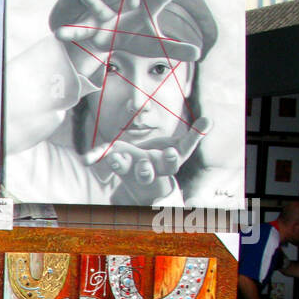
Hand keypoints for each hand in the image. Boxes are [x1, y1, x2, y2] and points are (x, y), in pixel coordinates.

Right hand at [56, 0, 197, 75]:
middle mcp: (124, 11)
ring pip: (99, 8)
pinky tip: (58, 34)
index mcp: (143, 12)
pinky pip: (80, 32)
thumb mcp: (155, 46)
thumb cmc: (136, 39)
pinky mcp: (92, 32)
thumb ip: (176, 48)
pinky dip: (70, 33)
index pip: (159, 2)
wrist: (110, 40)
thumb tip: (199, 53)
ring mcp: (106, 20)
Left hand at [84, 117, 210, 203]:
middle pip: (146, 173)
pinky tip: (87, 158)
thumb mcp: (181, 148)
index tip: (170, 152)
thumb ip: (195, 135)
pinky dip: (96, 156)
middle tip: (143, 163)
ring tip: (115, 158)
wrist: (142, 177)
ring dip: (120, 164)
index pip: (171, 165)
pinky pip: (105, 158)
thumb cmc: (163, 159)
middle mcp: (147, 170)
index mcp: (164, 166)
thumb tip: (210, 120)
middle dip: (144, 169)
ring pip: (125, 169)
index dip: (171, 158)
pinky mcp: (116, 162)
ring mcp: (129, 169)